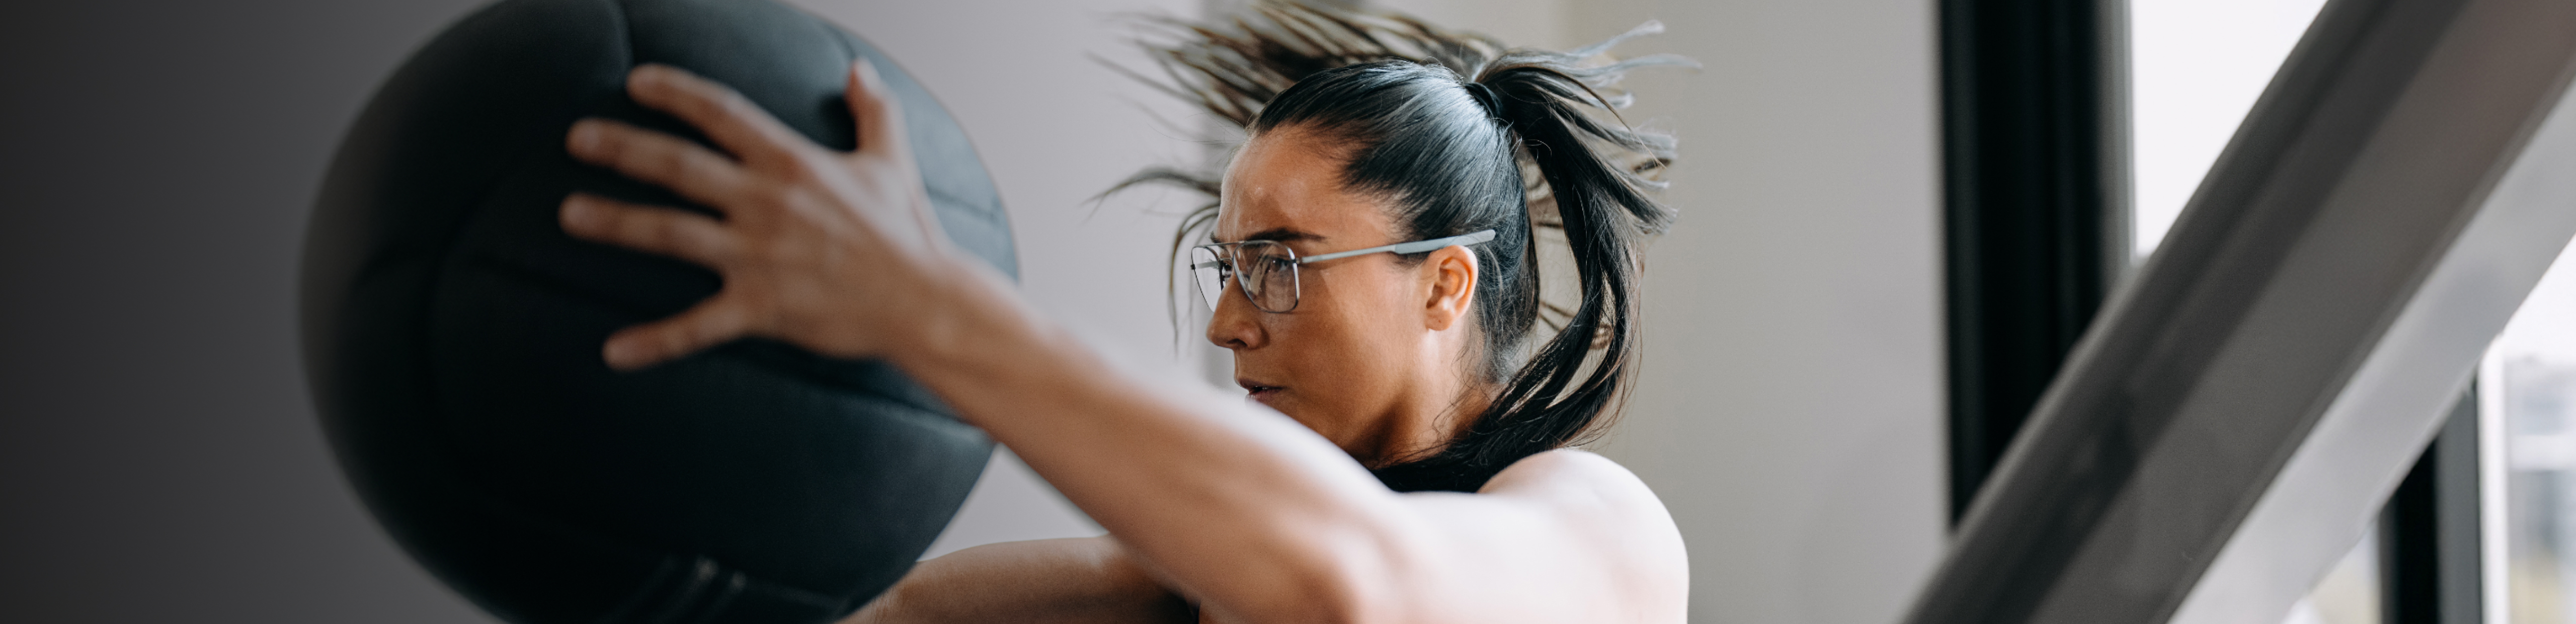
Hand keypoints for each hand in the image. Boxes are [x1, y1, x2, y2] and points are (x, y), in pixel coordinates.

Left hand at [559, 61, 954, 369]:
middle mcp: (766, 203)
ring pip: (671, 234)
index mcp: (793, 163)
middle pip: (679, 166)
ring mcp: (759, 256)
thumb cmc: (908, 233)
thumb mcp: (892, 160)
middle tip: (577, 137)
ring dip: (616, 222)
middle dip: (623, 148)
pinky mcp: (761, 307)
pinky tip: (614, 352)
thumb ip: (873, 110)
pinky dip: (655, 341)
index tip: (638, 82)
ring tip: (570, 214)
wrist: (926, 301)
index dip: (676, 94)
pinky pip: (697, 327)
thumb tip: (860, 71)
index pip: (722, 114)